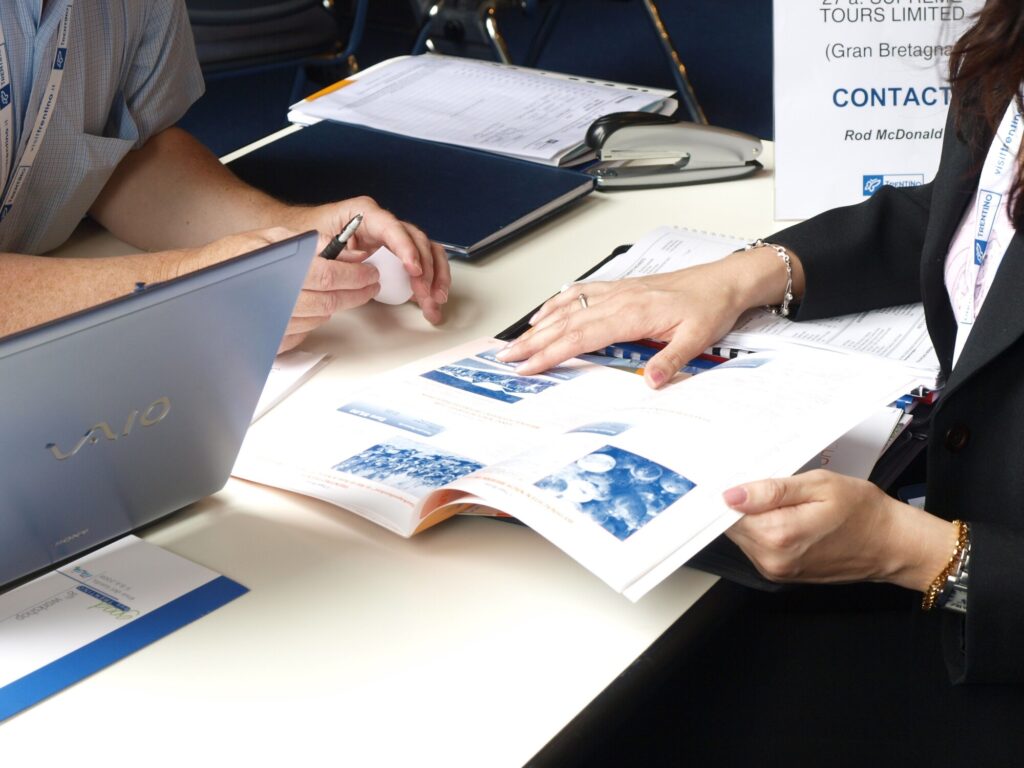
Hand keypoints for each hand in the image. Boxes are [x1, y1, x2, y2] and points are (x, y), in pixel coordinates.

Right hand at [175, 227, 380, 352]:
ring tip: (344, 293)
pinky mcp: (269, 340)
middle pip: (332, 301)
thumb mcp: (267, 238)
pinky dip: (313, 320)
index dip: (356, 276)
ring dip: (336, 305)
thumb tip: (334, 247)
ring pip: (320, 317)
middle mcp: (279, 300)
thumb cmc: (226, 260)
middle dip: (357, 293)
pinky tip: (312, 306)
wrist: (194, 285)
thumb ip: (303, 243)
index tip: (369, 274)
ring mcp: (274, 323)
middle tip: (369, 285)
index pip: (332, 277)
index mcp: (281, 271)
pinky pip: (303, 333)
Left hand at [284, 196, 450, 324]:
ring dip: (436, 276)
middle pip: (417, 241)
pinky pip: (422, 263)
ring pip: (427, 251)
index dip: (406, 248)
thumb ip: (338, 250)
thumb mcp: (317, 239)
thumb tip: (358, 262)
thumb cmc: (312, 232)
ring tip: (436, 300)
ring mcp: (393, 239)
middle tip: (425, 293)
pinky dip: (431, 280)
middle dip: (426, 269)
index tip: (413, 268)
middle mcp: (384, 223)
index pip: (393, 228)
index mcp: (365, 213)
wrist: (306, 231)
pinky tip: (432, 298)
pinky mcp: (396, 254)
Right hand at [496, 260, 751, 387]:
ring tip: (516, 342)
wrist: (723, 281)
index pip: (581, 337)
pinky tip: (544, 313)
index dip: (551, 353)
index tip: (529, 367)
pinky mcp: (619, 289)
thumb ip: (671, 359)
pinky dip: (557, 304)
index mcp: (632, 313)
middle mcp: (618, 299)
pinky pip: (579, 293)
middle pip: (565, 323)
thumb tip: (651, 381)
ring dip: (539, 325)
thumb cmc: (710, 307)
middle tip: (506, 359)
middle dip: (532, 342)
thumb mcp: (698, 338)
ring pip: (568, 308)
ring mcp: (616, 292)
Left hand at [722, 469, 955, 590]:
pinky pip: (757, 546)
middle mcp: (772, 559)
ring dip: (752, 516)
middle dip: (740, 503)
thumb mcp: (819, 486)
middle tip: (764, 481)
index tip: (738, 475)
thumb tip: (731, 494)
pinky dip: (763, 528)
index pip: (726, 513)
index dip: (730, 491)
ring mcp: (776, 570)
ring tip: (781, 498)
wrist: (891, 544)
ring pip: (743, 536)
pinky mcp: (781, 573)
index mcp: (778, 536)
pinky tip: (784, 514)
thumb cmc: (862, 510)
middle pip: (732, 526)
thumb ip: (772, 491)